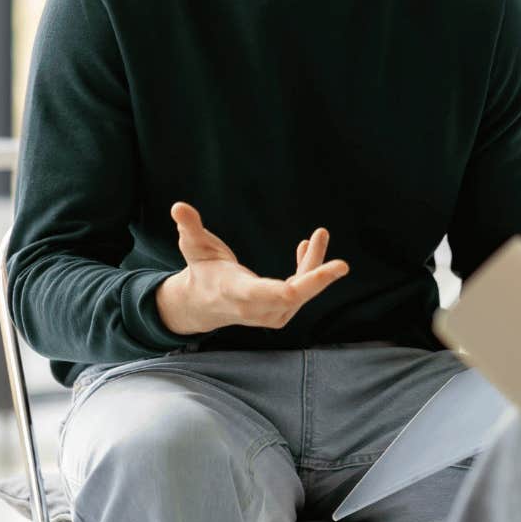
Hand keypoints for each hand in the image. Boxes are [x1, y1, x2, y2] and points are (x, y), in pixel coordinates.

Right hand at [154, 202, 349, 335]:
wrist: (202, 304)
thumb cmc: (200, 270)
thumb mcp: (193, 247)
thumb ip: (189, 228)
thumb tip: (177, 206)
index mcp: (236, 292)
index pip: (272, 294)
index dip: (300, 285)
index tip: (321, 275)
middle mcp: (256, 309)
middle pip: (294, 297)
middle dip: (318, 279)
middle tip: (342, 265)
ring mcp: (270, 315)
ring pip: (302, 292)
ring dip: (314, 265)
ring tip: (319, 234)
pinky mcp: (280, 312)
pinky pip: (301, 293)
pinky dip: (309, 272)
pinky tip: (306, 248)